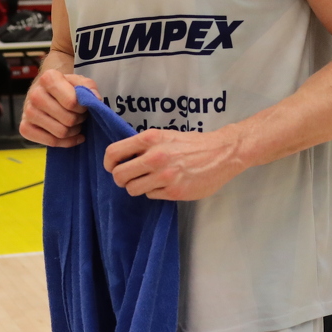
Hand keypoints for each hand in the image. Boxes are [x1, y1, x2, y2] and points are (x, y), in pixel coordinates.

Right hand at [20, 67, 98, 146]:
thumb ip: (90, 88)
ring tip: (76, 124)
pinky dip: (66, 142)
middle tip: (81, 116)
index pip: (72, 103)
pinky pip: (50, 142)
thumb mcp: (80, 81)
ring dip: (74, 131)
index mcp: (48, 78)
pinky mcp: (25, 128)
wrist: (47, 91)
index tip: (83, 106)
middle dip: (79, 120)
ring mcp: (28, 112)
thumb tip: (95, 99)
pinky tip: (73, 136)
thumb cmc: (66, 87)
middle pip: (67, 120)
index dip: (82, 108)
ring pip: (60, 132)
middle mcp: (34, 94)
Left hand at [104, 127, 245, 199]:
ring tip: (148, 182)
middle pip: (119, 175)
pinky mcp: (174, 192)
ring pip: (132, 189)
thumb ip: (145, 145)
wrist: (222, 153)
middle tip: (129, 178)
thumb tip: (125, 157)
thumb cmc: (192, 143)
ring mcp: (164, 176)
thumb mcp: (165, 135)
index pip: (114, 152)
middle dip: (121, 179)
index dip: (108, 163)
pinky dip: (154, 191)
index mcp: (150, 139)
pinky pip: (151, 195)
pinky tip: (166, 185)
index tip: (112, 167)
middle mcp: (155, 157)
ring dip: (137, 187)